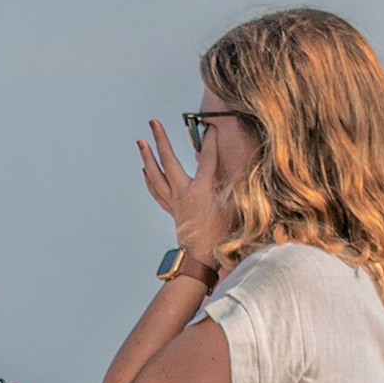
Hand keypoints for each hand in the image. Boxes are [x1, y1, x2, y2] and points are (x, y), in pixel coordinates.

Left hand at [136, 121, 227, 261]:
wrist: (200, 260)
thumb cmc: (220, 238)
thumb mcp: (235, 210)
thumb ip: (237, 189)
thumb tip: (243, 173)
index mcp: (201, 191)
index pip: (207, 160)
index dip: (210, 143)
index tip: (210, 128)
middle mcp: (183, 193)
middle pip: (168, 161)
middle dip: (160, 140)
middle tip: (153, 122)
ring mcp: (175, 202)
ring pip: (156, 175)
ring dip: (147, 157)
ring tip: (140, 141)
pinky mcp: (172, 210)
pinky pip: (156, 191)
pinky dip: (149, 179)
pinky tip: (145, 169)